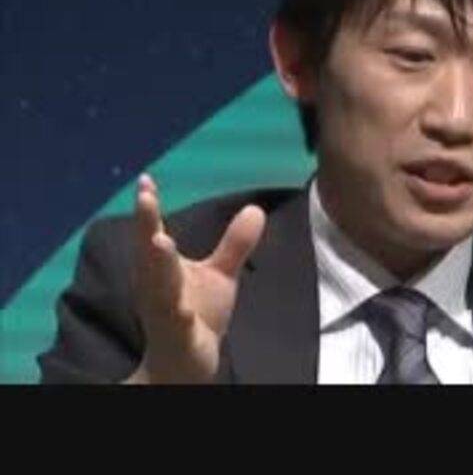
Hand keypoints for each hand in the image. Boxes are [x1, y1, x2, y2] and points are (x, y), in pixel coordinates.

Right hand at [126, 174, 265, 383]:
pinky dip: (178, 315)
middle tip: (145, 198)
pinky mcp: (178, 336)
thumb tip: (256, 208)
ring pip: (159, 286)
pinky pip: (177, 324)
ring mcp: (164, 311)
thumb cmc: (195, 314)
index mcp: (159, 268)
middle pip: (150, 253)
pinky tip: (183, 309)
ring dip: (158, 263)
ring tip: (160, 240)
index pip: (151, 232)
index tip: (145, 179)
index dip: (148, 208)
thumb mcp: (219, 275)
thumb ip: (235, 244)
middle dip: (146, 226)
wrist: (184, 364)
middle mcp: (155, 286)